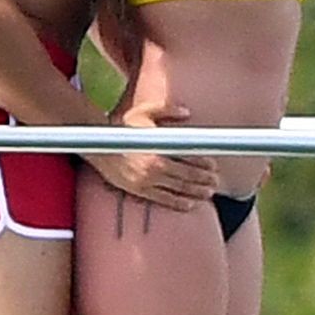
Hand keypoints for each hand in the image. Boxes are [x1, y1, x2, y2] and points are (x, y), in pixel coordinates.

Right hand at [87, 102, 217, 210]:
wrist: (98, 145)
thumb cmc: (124, 128)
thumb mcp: (144, 112)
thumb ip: (166, 110)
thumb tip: (187, 112)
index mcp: (159, 146)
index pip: (187, 155)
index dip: (202, 161)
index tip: (213, 165)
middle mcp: (155, 164)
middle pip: (186, 174)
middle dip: (203, 179)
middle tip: (215, 182)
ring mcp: (147, 179)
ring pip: (178, 188)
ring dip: (196, 192)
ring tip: (208, 194)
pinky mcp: (139, 190)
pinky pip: (163, 199)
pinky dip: (177, 203)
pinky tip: (189, 205)